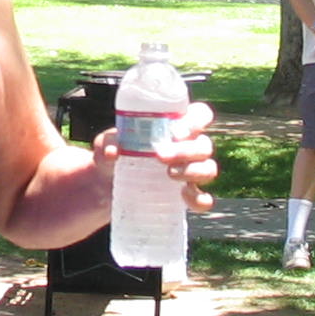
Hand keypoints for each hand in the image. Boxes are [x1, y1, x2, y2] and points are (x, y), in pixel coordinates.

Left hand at [94, 102, 222, 213]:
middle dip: (186, 151)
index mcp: (176, 126)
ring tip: (169, 175)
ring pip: (208, 168)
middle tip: (161, 156)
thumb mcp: (105, 143)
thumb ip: (107, 142)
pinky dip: (199, 200)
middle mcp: (188, 146)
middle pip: (204, 145)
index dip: (197, 120)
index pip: (201, 115)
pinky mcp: (186, 194)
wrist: (106, 185)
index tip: (177, 132)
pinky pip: (204, 198)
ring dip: (193, 171)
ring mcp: (190, 171)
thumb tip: (114, 152)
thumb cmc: (114, 154)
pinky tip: (185, 198)